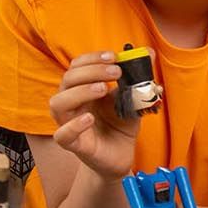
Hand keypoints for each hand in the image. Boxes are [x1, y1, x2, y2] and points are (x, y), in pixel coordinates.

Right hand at [49, 50, 139, 179]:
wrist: (121, 155)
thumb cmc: (120, 125)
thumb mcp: (132, 99)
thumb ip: (137, 78)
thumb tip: (149, 52)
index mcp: (82, 89)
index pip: (77, 66)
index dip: (92, 59)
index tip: (114, 57)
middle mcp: (71, 103)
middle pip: (68, 79)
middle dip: (92, 71)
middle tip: (116, 72)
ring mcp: (69, 123)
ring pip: (58, 103)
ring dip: (80, 92)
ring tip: (103, 89)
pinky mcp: (74, 145)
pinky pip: (62, 135)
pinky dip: (73, 125)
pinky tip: (89, 118)